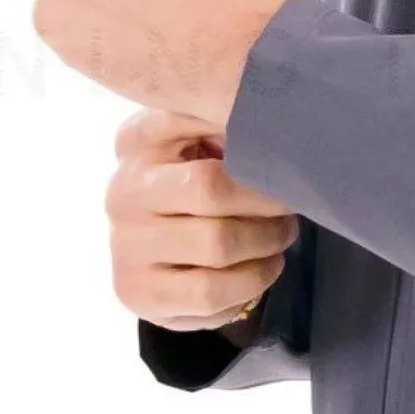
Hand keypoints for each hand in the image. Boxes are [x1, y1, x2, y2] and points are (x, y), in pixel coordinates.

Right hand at [109, 103, 301, 334]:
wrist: (152, 241)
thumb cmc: (191, 174)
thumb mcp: (202, 133)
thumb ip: (228, 118)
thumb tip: (278, 118)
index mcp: (139, 140)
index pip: (200, 128)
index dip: (254, 154)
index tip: (285, 164)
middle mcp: (123, 191)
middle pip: (212, 193)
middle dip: (267, 205)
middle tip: (291, 209)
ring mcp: (125, 246)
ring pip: (216, 248)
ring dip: (266, 246)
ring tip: (280, 240)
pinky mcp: (136, 292)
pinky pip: (209, 295)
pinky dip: (250, 284)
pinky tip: (261, 270)